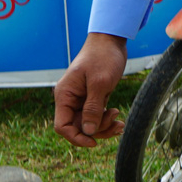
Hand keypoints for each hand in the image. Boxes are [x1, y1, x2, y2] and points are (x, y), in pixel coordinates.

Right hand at [54, 33, 127, 147]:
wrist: (111, 40)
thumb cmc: (103, 57)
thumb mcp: (99, 83)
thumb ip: (92, 108)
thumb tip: (88, 131)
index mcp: (65, 95)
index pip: (62, 126)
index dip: (76, 137)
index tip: (94, 141)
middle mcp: (70, 99)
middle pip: (77, 127)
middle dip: (96, 130)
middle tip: (115, 120)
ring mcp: (81, 99)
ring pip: (88, 123)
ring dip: (103, 126)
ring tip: (119, 121)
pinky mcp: (92, 97)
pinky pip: (96, 116)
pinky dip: (106, 119)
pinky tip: (117, 116)